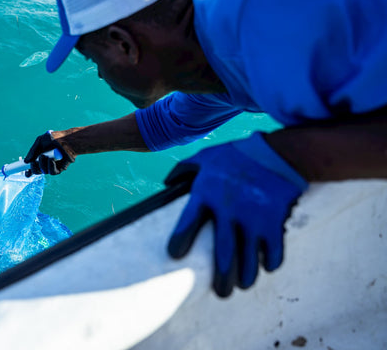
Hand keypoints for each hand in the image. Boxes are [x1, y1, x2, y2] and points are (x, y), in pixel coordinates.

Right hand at [24, 131, 74, 175]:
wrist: (67, 139)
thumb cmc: (55, 138)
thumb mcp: (40, 141)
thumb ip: (32, 151)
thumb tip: (26, 161)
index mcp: (40, 156)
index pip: (33, 167)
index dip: (29, 171)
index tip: (26, 171)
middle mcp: (46, 162)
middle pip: (36, 171)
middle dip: (33, 168)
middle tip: (34, 162)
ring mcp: (53, 166)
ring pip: (44, 171)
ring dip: (42, 164)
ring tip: (45, 155)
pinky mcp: (60, 168)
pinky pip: (52, 172)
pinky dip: (50, 166)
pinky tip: (51, 159)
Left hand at [165, 132, 307, 296]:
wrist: (278, 152)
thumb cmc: (236, 155)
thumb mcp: (206, 157)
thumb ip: (183, 169)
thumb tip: (165, 183)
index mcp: (206, 192)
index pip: (187, 223)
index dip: (179, 242)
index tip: (175, 256)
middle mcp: (228, 208)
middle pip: (223, 252)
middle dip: (221, 276)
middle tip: (220, 292)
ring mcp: (253, 216)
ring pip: (249, 258)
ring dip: (246, 276)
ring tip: (241, 285)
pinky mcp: (275, 221)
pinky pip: (274, 250)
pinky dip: (271, 262)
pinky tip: (265, 267)